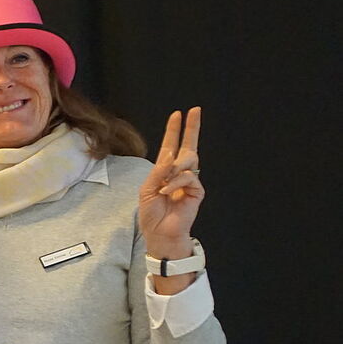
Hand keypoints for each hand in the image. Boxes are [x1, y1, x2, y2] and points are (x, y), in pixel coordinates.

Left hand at [138, 106, 204, 254]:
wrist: (159, 233)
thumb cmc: (152, 214)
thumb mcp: (147, 190)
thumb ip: (157, 171)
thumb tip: (170, 155)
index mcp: (165, 171)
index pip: (172, 146)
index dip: (175, 131)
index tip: (178, 114)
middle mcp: (179, 173)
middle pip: (188, 146)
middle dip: (191, 128)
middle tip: (194, 110)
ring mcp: (190, 182)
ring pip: (188, 160)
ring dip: (174, 168)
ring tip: (165, 182)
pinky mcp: (197, 191)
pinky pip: (190, 177)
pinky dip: (176, 183)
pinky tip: (168, 192)